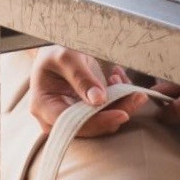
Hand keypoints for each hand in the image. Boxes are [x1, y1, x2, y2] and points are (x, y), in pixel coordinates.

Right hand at [28, 46, 148, 136]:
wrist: (53, 53)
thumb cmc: (54, 52)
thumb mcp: (66, 57)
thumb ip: (81, 78)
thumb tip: (98, 101)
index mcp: (43, 106)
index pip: (72, 124)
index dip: (98, 122)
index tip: (123, 113)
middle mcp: (54, 119)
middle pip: (89, 127)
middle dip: (115, 111)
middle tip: (136, 93)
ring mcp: (69, 119)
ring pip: (101, 124)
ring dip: (118, 103)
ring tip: (118, 78)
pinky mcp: (82, 115)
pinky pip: (104, 115)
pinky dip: (116, 100)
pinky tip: (115, 80)